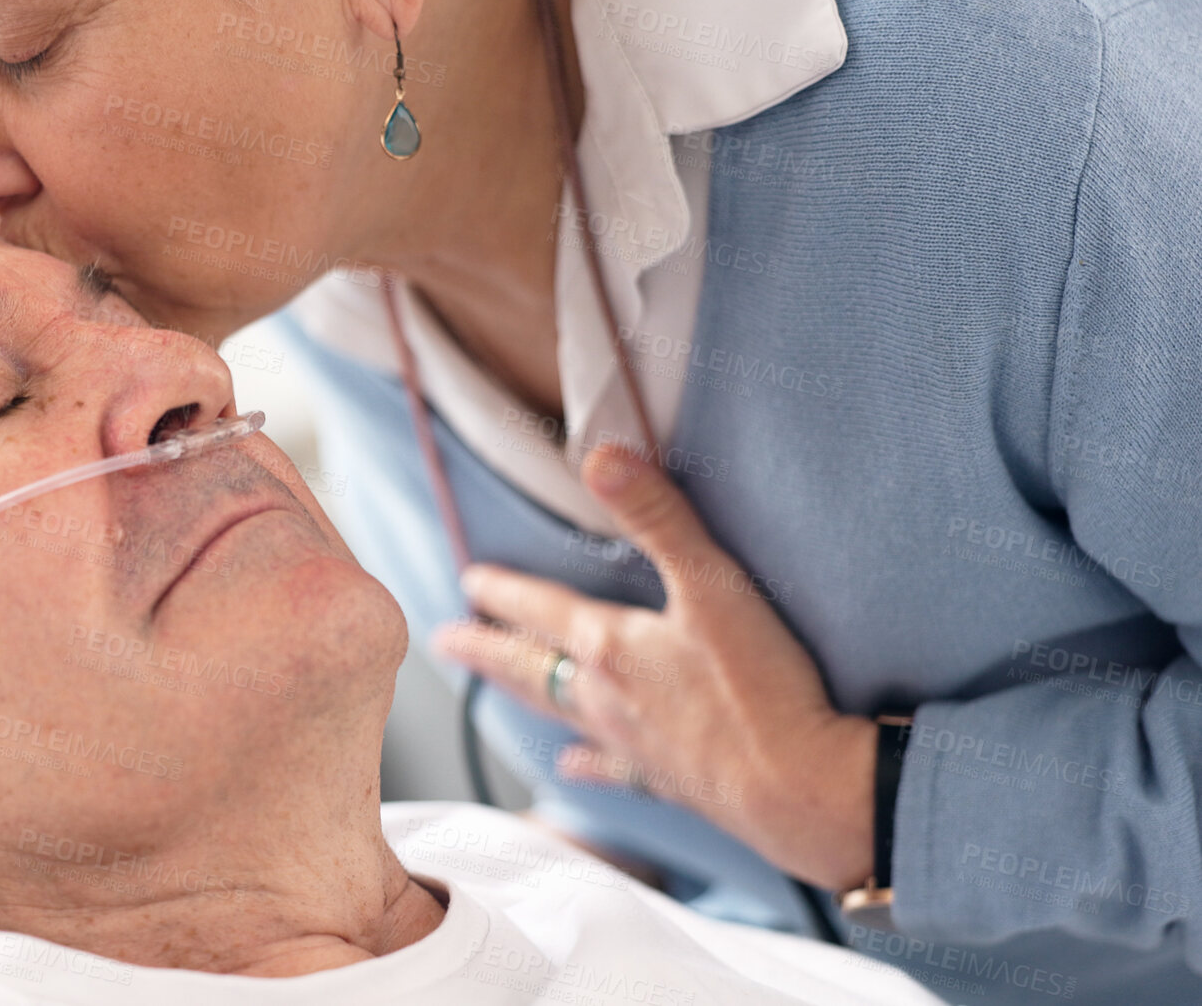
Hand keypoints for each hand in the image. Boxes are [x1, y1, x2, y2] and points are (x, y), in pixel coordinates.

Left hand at [433, 444, 875, 890]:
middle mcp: (607, 698)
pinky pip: (611, 769)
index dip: (505, 592)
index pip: (540, 611)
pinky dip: (586, 765)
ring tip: (495, 690)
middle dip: (488, 650)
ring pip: (560, 712)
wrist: (798, 789)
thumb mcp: (710, 583)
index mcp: (610, 647)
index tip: (469, 582)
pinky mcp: (667, 781)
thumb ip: (657, 516)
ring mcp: (632, 744)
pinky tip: (570, 766)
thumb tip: (599, 456)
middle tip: (447, 643)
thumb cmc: (758, 684)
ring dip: (524, 694)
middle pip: (531, 666)